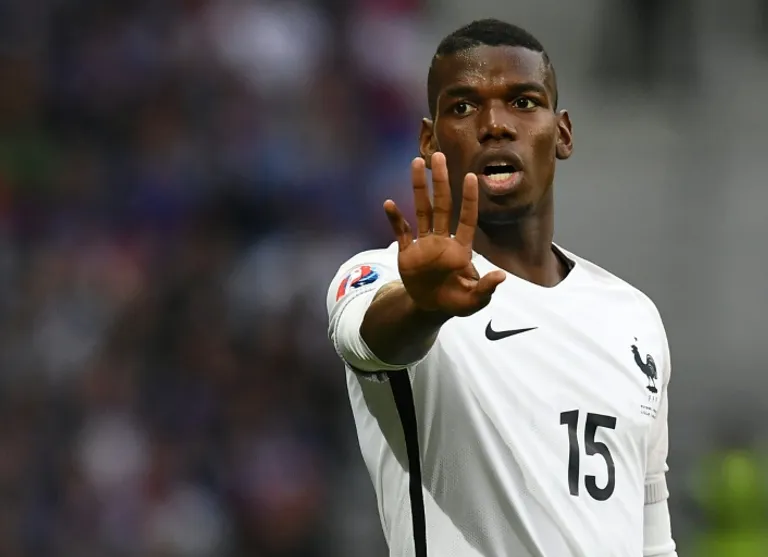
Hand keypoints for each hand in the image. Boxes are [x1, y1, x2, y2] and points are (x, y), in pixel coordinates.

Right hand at [383, 152, 505, 317]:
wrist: (430, 308)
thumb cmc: (456, 301)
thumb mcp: (474, 301)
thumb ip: (486, 289)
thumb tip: (501, 277)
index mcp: (460, 249)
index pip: (467, 219)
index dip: (469, 199)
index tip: (472, 176)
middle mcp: (442, 240)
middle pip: (442, 205)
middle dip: (441, 182)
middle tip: (439, 157)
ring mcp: (423, 243)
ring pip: (421, 210)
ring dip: (418, 188)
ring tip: (415, 164)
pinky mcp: (407, 252)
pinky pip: (401, 231)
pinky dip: (395, 218)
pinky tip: (389, 204)